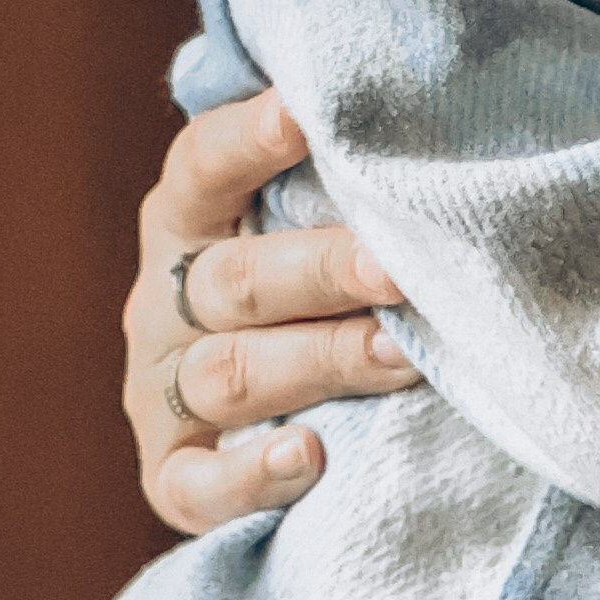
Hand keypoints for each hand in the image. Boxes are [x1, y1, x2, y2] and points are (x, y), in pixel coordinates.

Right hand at [124, 91, 420, 533]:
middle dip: (325, 272)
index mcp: (191, 218)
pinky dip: (250, 477)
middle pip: (237, 282)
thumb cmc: (329, 272)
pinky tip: (312, 456)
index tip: (304, 113)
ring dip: (320, 361)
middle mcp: (167, 299)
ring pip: (229, 375)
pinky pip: (196, 486)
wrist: (293, 390)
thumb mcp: (325, 212)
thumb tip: (436, 114)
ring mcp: (163, 389)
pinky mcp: (173, 473)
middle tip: (400, 270)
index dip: (249, 140)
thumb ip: (353, 172)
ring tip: (402, 357)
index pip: (203, 166)